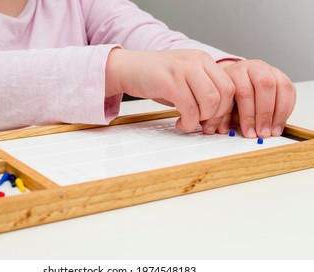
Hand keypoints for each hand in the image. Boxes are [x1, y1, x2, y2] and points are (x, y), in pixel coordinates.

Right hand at [106, 49, 234, 133]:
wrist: (127, 68)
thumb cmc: (154, 76)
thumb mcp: (183, 78)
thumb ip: (201, 91)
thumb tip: (216, 116)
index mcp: (202, 59)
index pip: (229, 86)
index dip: (225, 108)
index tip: (215, 121)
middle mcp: (195, 61)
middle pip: (223, 94)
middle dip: (216, 116)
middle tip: (203, 125)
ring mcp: (182, 69)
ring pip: (209, 101)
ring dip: (202, 119)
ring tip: (189, 123)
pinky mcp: (168, 81)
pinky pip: (189, 108)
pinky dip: (188, 122)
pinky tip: (180, 123)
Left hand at [219, 60, 295, 137]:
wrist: (235, 79)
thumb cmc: (229, 94)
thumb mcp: (223, 104)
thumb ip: (223, 115)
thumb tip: (225, 129)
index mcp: (236, 72)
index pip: (244, 92)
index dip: (248, 115)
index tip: (249, 132)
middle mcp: (254, 67)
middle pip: (264, 86)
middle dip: (265, 114)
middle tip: (263, 133)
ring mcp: (270, 70)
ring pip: (281, 87)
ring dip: (279, 113)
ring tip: (273, 131)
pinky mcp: (282, 76)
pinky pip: (290, 91)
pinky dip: (287, 109)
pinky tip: (280, 122)